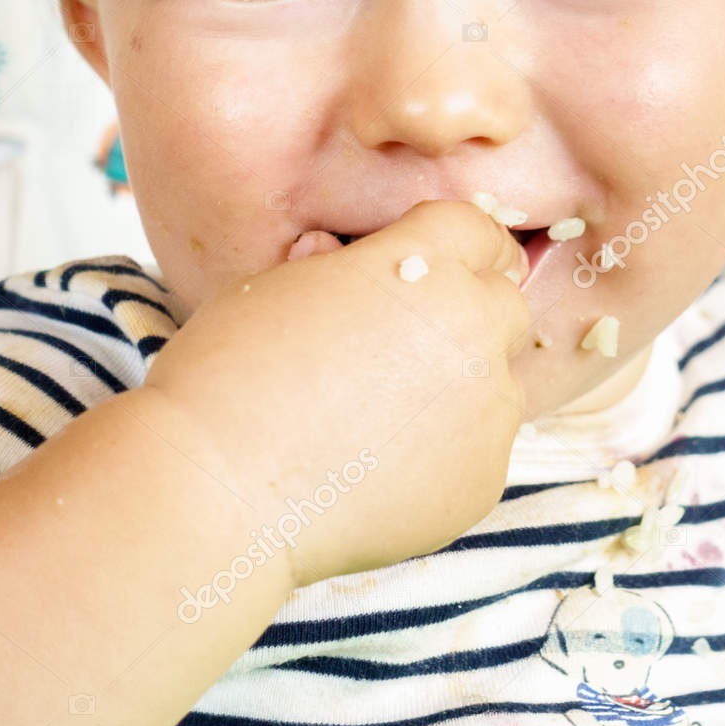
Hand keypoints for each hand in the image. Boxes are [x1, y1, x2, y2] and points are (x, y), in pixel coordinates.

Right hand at [142, 200, 531, 584]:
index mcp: (423, 267)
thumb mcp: (275, 288)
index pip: (479, 231)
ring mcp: (488, 409)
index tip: (434, 274)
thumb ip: (337, 266)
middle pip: (504, 304)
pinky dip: (446, 456)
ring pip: (498, 384)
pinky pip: (480, 451)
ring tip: (379, 422)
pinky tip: (381, 470)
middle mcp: (472, 330)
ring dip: (458, 392)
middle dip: (466, 318)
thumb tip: (342, 253)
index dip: (456, 251)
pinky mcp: (485, 477)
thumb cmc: (227, 380)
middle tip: (403, 353)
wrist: (219, 494)